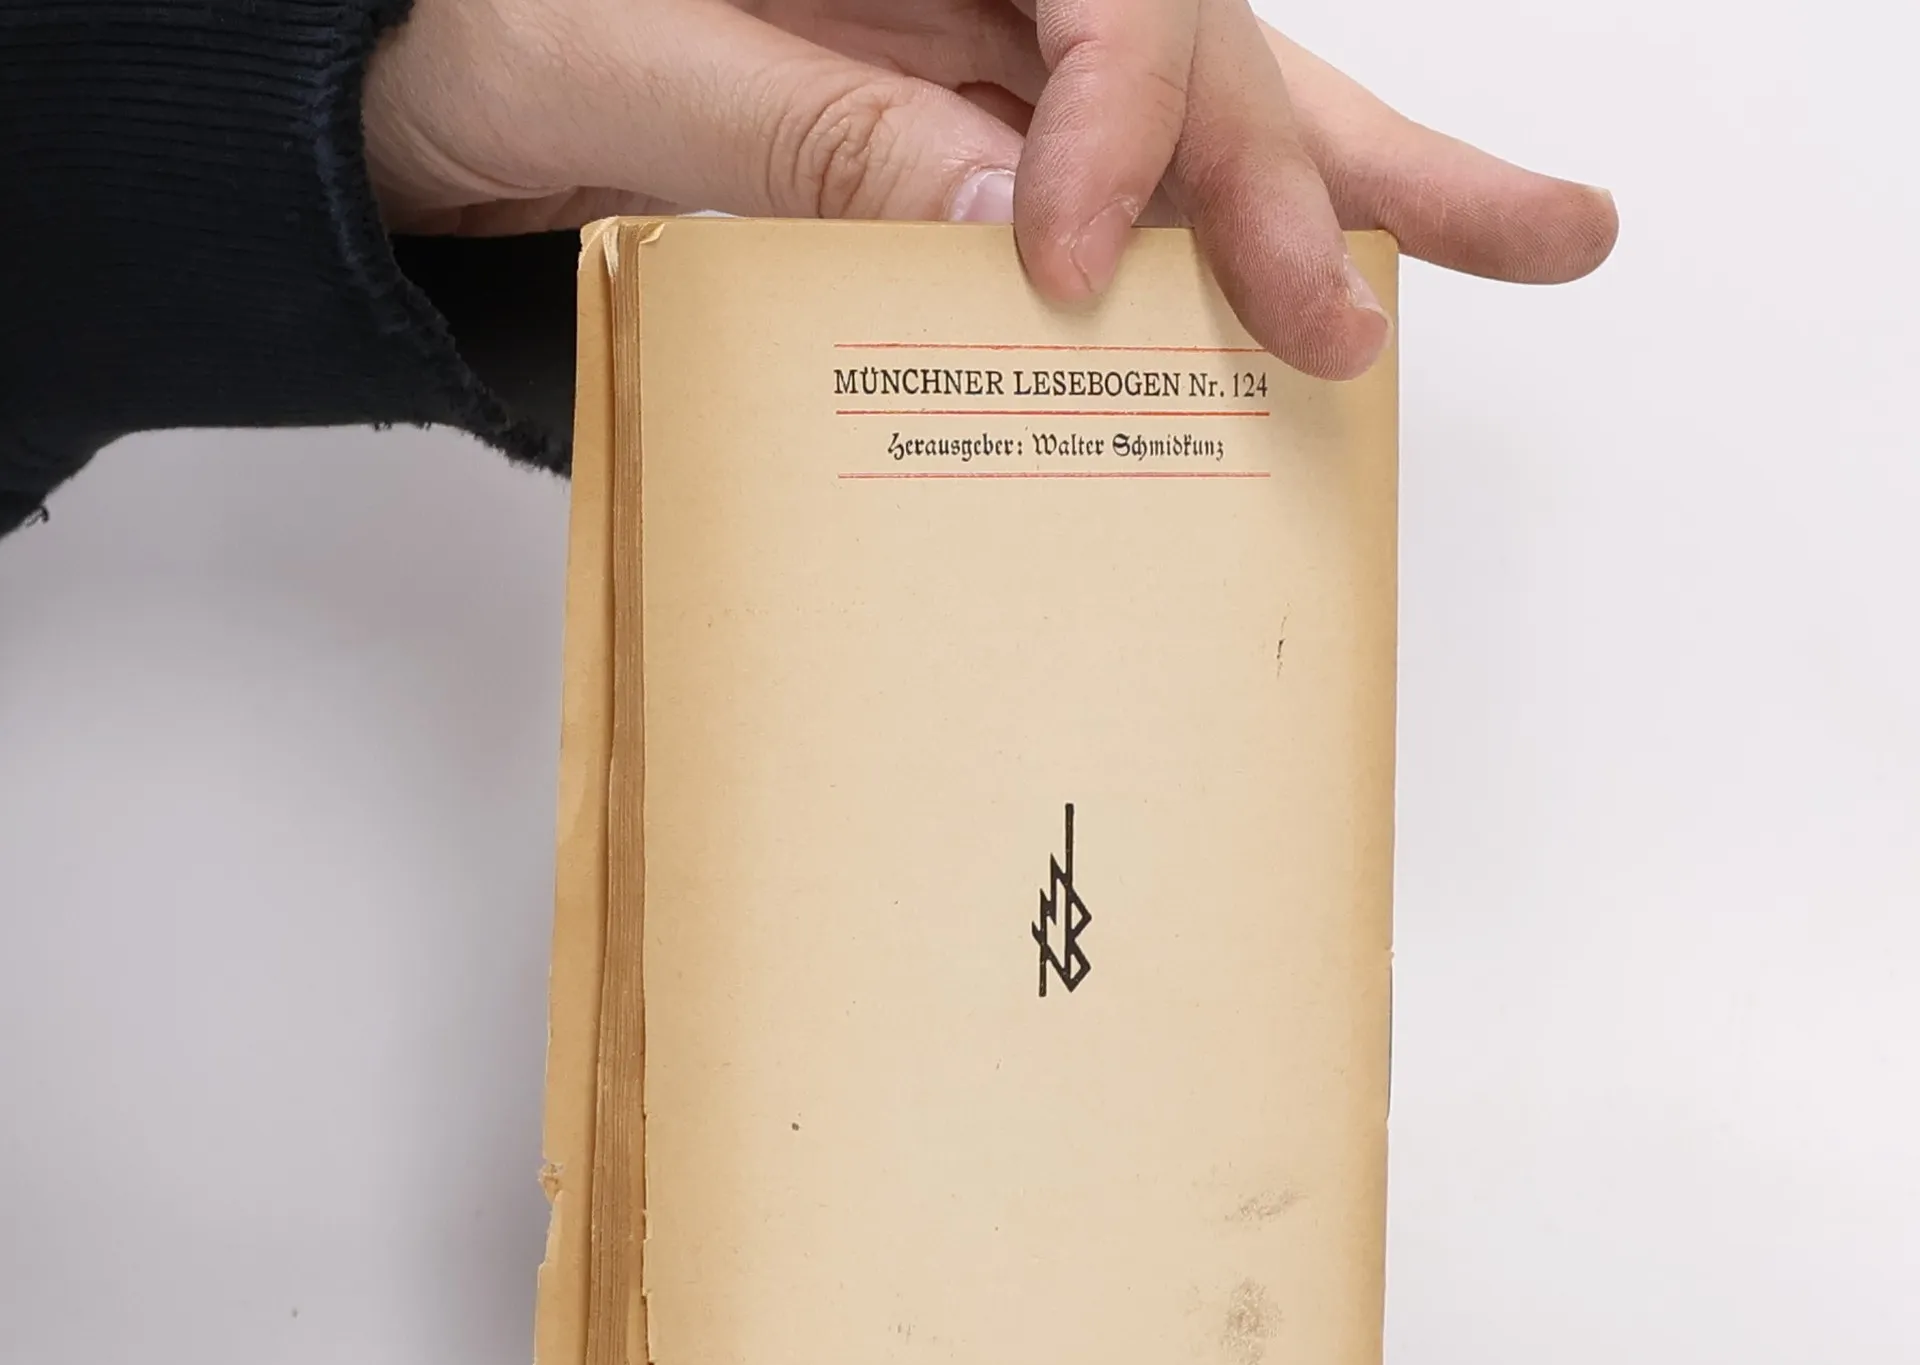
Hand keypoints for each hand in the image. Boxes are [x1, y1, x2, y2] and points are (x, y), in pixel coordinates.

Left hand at [364, 0, 1616, 378]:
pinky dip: (1256, 218)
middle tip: (1350, 318)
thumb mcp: (624, 66)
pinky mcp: (988, 131)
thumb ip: (811, 128)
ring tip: (1549, 234)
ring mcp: (998, 45)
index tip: (1066, 261)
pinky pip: (1147, 172)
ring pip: (1223, 90)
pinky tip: (1373, 253)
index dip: (1124, 119)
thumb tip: (1012, 212)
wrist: (433, 78)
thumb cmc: (488, 35)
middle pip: (1203, 38)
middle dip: (1283, 183)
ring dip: (1376, 177)